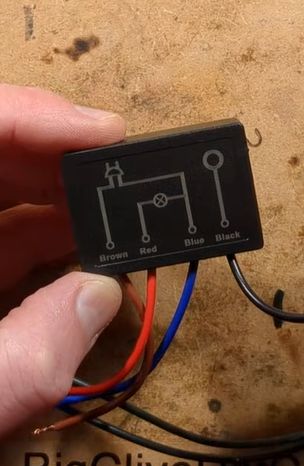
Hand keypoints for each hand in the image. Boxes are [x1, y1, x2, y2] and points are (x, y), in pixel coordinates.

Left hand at [0, 84, 125, 434]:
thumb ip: (32, 354)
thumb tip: (102, 294)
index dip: (33, 118)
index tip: (104, 133)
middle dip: (59, 156)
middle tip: (120, 170)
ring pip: (0, 188)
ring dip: (61, 194)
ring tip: (112, 207)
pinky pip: (3, 229)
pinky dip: (47, 231)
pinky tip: (85, 241)